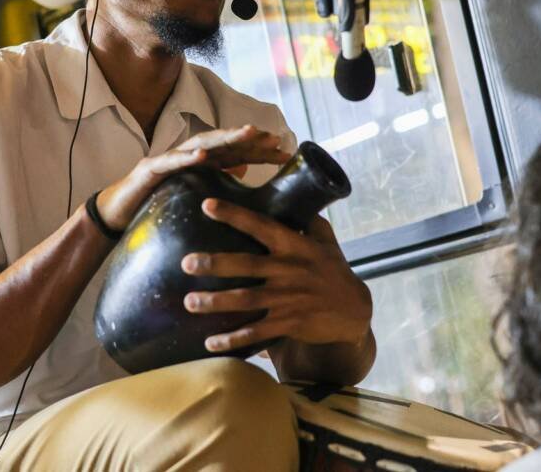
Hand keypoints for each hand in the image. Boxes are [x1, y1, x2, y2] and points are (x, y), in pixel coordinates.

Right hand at [95, 126, 290, 231]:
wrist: (116, 212)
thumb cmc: (155, 202)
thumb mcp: (192, 191)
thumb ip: (216, 177)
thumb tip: (244, 169)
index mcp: (199, 162)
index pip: (235, 152)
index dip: (259, 150)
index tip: (284, 151)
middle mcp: (186, 155)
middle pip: (223, 142)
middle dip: (249, 138)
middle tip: (274, 138)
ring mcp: (168, 158)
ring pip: (201, 144)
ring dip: (226, 137)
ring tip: (249, 133)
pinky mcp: (149, 169)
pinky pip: (170, 161)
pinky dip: (186, 157)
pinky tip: (202, 156)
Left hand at [181, 199, 372, 352]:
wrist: (354, 312)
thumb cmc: (334, 272)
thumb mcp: (327, 243)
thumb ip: (310, 221)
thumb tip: (298, 196)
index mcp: (296, 246)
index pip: (262, 226)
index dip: (235, 215)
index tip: (207, 205)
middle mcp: (289, 271)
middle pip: (247, 266)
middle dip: (215, 264)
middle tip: (186, 263)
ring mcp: (288, 299)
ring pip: (246, 301)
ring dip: (216, 303)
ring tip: (190, 302)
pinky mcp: (288, 323)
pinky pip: (256, 333)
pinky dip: (233, 339)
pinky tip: (210, 343)